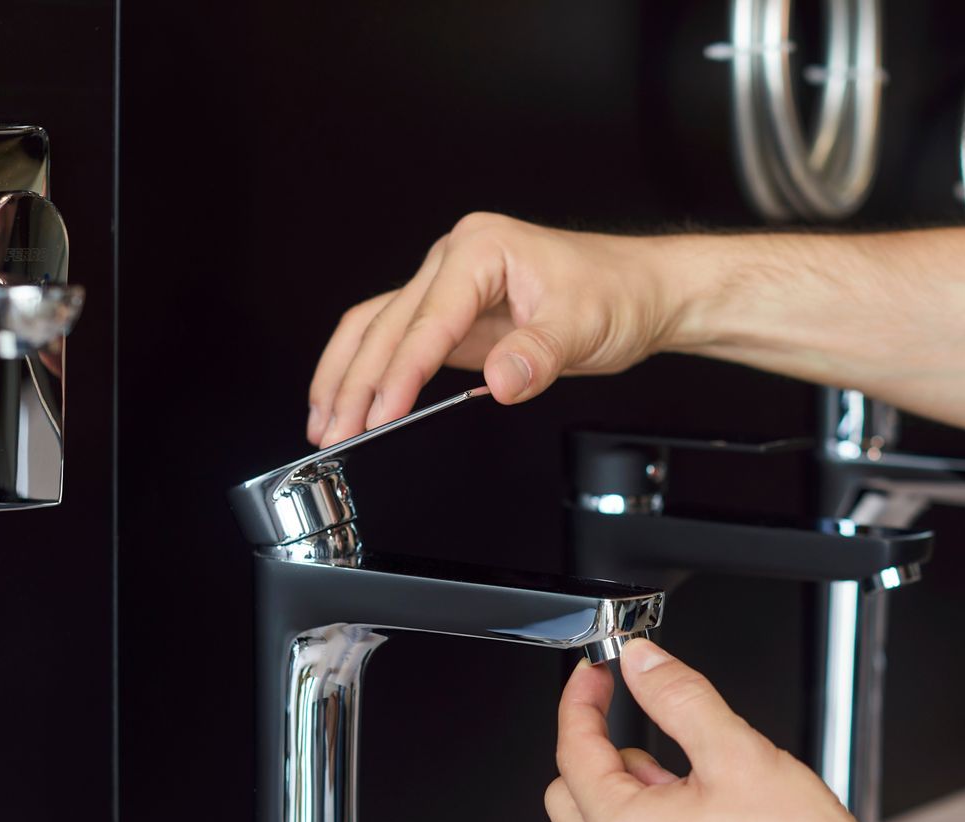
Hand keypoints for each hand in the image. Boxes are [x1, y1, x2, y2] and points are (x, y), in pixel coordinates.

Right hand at [306, 213, 681, 446]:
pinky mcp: (455, 317)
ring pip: (378, 328)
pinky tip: (353, 402)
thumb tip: (500, 380)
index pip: (427, 318)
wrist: (642, 292)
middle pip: (388, 323)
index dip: (401, 370)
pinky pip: (399, 339)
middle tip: (334, 431)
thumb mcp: (584, 326)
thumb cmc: (617, 293)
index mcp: (481, 248)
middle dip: (356, 382)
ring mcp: (451, 288)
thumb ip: (538, 354)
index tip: (381, 411)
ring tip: (323, 423)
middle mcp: (457, 260)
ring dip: (347, 377)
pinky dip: (372, 372)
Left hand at [545, 638, 913, 821]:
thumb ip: (677, 696)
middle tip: (648, 728)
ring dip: (626, 792)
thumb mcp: (736, 751)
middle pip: (569, 793)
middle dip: (601, 750)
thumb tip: (643, 664)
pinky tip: (694, 820)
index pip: (574, 752)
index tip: (597, 677)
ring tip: (690, 784)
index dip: (583, 701)